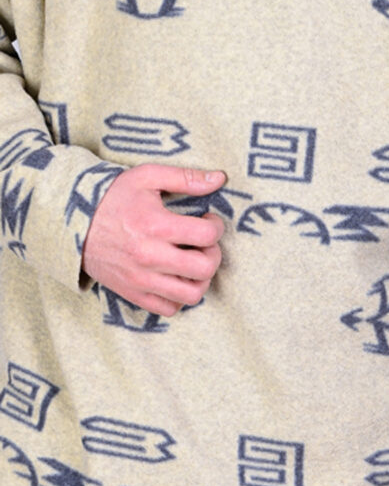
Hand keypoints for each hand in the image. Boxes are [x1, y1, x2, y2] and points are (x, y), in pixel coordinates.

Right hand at [82, 163, 226, 315]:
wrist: (72, 223)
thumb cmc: (113, 197)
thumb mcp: (147, 177)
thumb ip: (186, 177)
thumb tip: (220, 179)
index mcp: (156, 226)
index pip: (206, 236)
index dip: (216, 227)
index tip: (208, 221)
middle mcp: (150, 256)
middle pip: (204, 269)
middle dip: (213, 254)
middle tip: (204, 244)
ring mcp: (141, 279)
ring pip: (191, 295)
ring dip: (200, 279)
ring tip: (193, 262)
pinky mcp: (132, 294)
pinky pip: (169, 309)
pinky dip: (179, 297)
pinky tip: (176, 277)